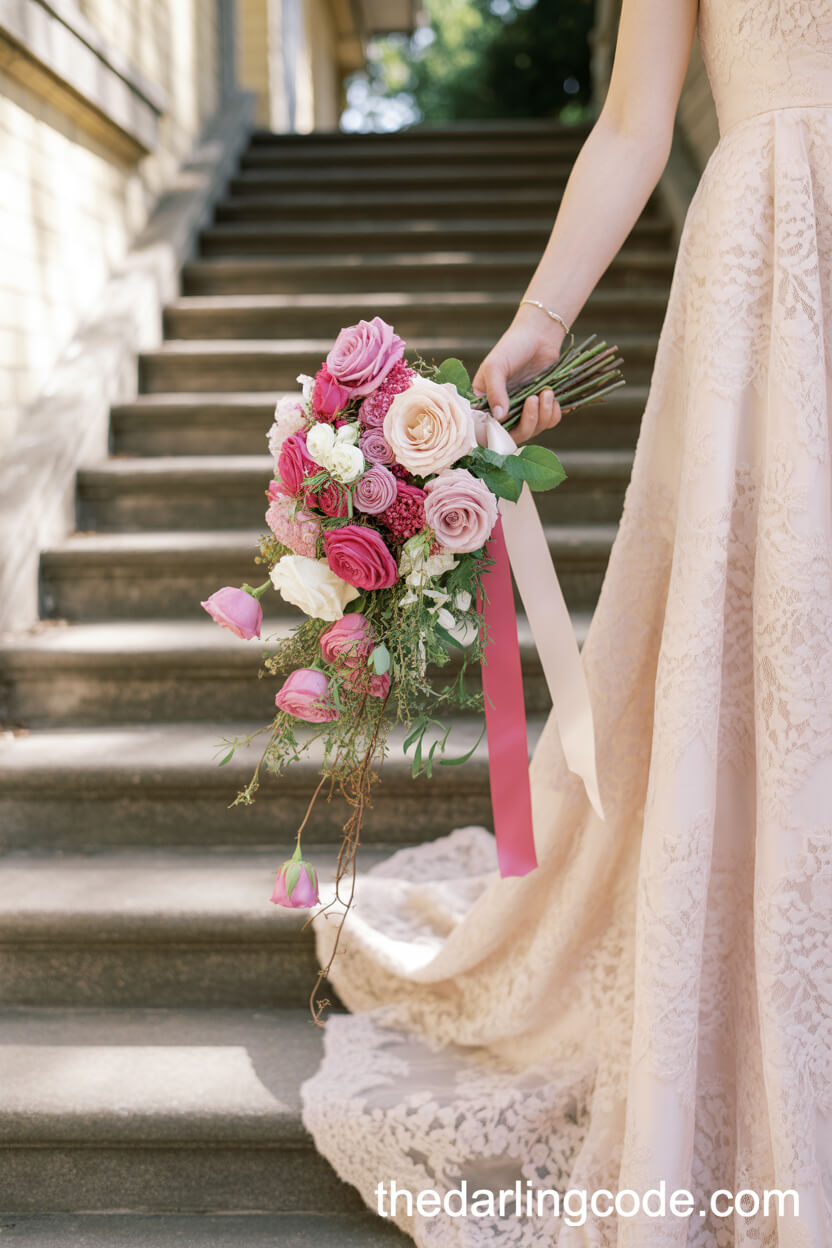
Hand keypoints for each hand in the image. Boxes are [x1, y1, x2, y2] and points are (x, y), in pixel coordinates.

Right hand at [472, 304, 564, 444]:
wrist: (539, 334)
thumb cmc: (512, 346)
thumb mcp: (496, 366)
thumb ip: (495, 392)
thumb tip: (499, 417)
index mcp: (486, 403)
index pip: (488, 430)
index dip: (497, 434)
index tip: (507, 424)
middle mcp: (504, 411)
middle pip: (515, 435)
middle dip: (528, 422)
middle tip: (533, 400)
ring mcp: (523, 410)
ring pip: (534, 430)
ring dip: (543, 415)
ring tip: (546, 392)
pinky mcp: (542, 406)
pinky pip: (549, 422)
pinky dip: (553, 414)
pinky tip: (552, 397)